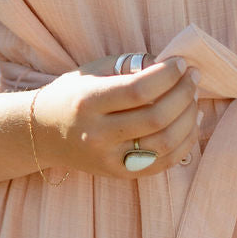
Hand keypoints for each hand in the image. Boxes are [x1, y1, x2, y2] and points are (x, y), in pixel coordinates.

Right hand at [31, 54, 201, 181]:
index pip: (138, 90)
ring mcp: (109, 159)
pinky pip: (164, 163)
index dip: (167, 76)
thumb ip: (129, 66)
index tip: (181, 63)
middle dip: (183, 93)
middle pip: (156, 117)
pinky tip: (191, 122)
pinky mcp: (120, 174)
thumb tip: (169, 66)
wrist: (42, 134)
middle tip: (193, 76)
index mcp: (87, 102)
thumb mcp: (91, 72)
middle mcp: (97, 134)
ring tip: (194, 97)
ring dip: (188, 117)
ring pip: (165, 142)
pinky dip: (185, 142)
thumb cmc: (71, 96)